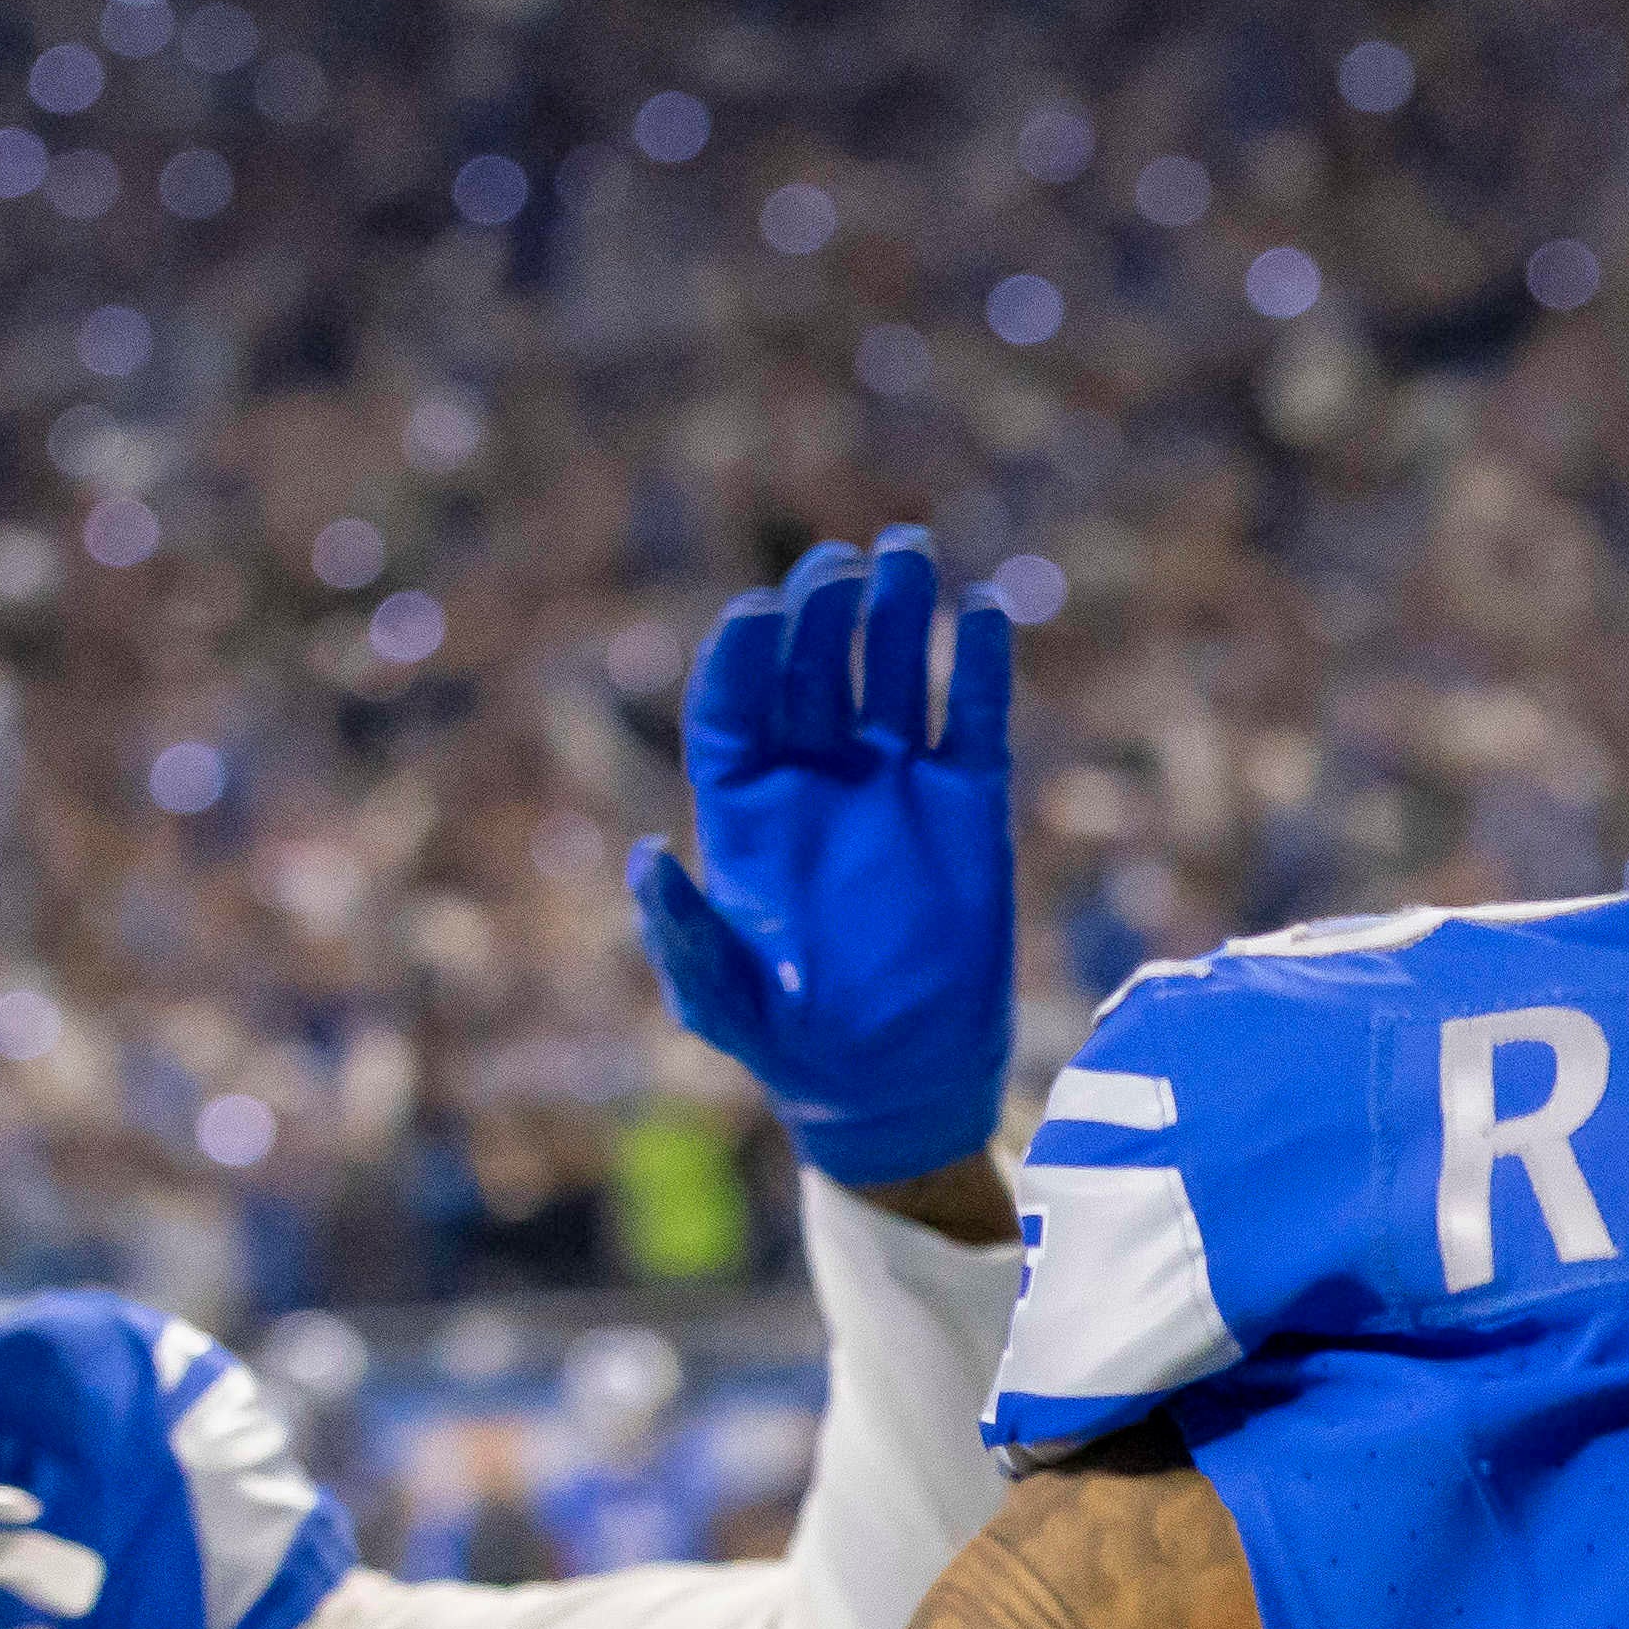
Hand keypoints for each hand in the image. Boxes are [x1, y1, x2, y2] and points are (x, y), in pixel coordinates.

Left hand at [631, 526, 1021, 1192]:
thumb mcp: (718, 1000)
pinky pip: (973, 719)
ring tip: (906, 548)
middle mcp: (815, 780)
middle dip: (821, 611)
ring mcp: (893, 786)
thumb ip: (683, 932)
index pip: (733, 707)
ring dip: (896, 610)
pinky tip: (982, 611)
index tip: (759, 613)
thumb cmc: (788, 1042)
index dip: (741, 655)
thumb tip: (646, 857)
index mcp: (743, 809)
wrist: (893, 1080)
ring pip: (890, 674)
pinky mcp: (967, 807)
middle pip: (810, 670)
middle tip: (840, 565)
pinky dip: (978, 663)